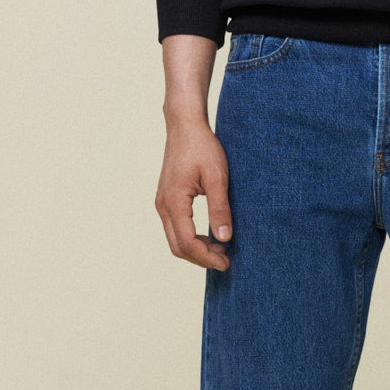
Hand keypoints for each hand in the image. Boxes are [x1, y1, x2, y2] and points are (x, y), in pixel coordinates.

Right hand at [156, 117, 233, 270]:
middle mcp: (163, 205)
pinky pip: (175, 228)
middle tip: (226, 260)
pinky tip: (210, 236)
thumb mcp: (217, 177)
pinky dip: (191, 238)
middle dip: (201, 258)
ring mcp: (162, 203)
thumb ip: (220, 208)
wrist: (185, 126)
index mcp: (174, 201)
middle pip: (178, 246)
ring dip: (196, 249)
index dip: (206, 257)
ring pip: (175, 239)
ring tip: (221, 249)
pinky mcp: (167, 199)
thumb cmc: (202, 147)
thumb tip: (225, 238)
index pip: (187, 242)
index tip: (226, 262)